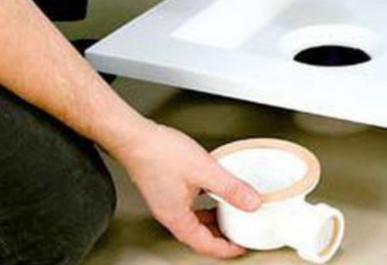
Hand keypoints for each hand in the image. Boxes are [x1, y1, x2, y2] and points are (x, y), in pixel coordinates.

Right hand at [112, 122, 261, 257]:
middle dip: (220, 237)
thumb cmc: (159, 153)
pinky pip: (188, 207)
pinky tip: (211, 193)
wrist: (135, 137)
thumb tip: (252, 202)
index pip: (205, 245)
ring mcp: (166, 202)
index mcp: (177, 218)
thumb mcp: (205, 171)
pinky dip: (203, 206)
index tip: (240, 248)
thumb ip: (231, 188)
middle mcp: (169, 214)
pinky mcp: (164, 189)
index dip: (226, 250)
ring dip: (211, 221)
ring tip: (229, 215)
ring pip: (193, 221)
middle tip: (237, 234)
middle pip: (198, 237)